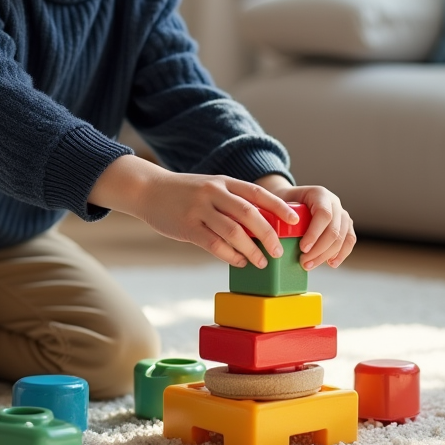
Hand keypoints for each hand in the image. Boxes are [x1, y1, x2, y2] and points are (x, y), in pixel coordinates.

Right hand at [89, 155, 301, 268]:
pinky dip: (230, 255)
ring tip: (261, 262)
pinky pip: (214, 244)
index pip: (258, 193)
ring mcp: (199, 209)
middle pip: (249, 214)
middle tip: (278, 250)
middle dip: (268, 234)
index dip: (278, 207)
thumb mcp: (211, 187)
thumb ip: (232, 201)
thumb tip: (262, 224)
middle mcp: (214, 192)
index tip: (295, 221)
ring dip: (251, 250)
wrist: (149, 191)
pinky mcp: (187, 227)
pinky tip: (239, 261)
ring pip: (233, 232)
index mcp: (224, 182)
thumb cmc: (185, 193)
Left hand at [257, 177, 355, 269]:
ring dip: (327, 255)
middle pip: (334, 229)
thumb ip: (281, 217)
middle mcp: (334, 202)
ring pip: (342, 237)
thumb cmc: (282, 203)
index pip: (323, 215)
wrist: (290, 199)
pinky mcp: (345, 225)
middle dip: (319, 250)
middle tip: (303, 262)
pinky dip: (341, 253)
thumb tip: (276, 240)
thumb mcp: (279, 204)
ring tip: (310, 265)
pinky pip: (349, 240)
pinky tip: (331, 263)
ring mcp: (342, 213)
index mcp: (320, 194)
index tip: (302, 248)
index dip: (315, 233)